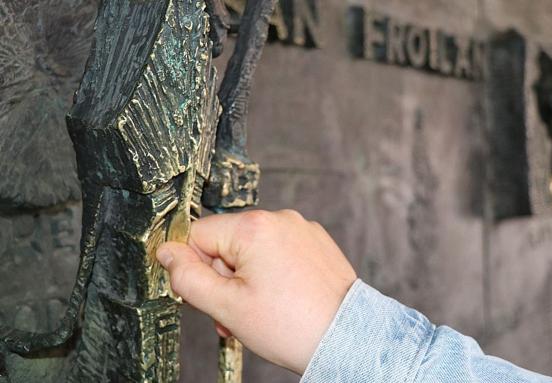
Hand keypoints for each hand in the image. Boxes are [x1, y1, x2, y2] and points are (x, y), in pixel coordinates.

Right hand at [156, 209, 356, 374]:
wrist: (346, 338)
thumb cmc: (293, 326)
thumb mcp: (226, 307)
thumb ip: (187, 277)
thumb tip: (166, 253)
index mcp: (254, 228)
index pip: (197, 235)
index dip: (195, 268)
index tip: (208, 295)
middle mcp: (279, 219)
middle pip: (225, 243)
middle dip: (223, 279)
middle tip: (235, 312)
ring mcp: (301, 229)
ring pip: (251, 250)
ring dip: (245, 280)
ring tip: (259, 311)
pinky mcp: (315, 242)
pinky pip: (278, 252)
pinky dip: (272, 274)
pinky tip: (281, 300)